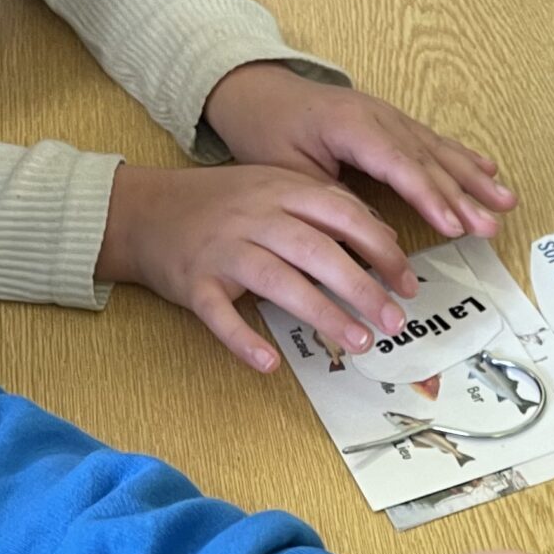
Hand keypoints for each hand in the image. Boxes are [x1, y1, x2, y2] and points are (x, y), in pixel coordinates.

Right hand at [100, 162, 421, 372]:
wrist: (144, 210)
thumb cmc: (222, 205)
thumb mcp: (275, 189)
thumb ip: (325, 208)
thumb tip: (385, 237)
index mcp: (281, 190)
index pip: (343, 215)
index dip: (382, 249)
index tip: (409, 283)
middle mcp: (254, 216)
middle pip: (317, 251)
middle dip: (362, 287)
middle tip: (395, 321)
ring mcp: (223, 249)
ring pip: (279, 282)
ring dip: (322, 314)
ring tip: (357, 342)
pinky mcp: (193, 283)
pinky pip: (220, 315)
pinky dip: (244, 341)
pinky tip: (269, 364)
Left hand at [203, 63, 514, 240]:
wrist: (257, 90)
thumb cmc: (267, 131)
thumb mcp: (285, 173)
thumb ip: (328, 203)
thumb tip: (370, 240)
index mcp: (349, 125)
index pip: (398, 165)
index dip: (429, 197)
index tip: (454, 226)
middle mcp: (378, 115)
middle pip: (427, 160)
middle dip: (462, 196)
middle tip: (490, 226)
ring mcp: (390, 116)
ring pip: (438, 151)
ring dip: (474, 179)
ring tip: (506, 203)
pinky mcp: (394, 122)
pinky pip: (434, 142)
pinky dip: (464, 159)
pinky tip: (489, 171)